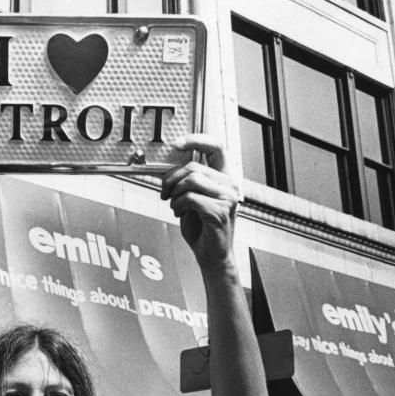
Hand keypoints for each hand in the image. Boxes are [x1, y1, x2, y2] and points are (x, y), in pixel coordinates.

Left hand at [160, 134, 238, 271]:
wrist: (213, 255)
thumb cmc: (202, 227)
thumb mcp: (193, 198)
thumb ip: (188, 180)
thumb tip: (168, 165)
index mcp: (225, 177)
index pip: (216, 147)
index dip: (197, 140)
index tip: (177, 144)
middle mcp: (230, 184)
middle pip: (193, 166)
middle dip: (171, 179)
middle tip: (164, 193)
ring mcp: (228, 198)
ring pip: (190, 181)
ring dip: (174, 194)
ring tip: (175, 206)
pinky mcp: (220, 211)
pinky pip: (190, 198)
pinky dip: (178, 205)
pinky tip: (179, 213)